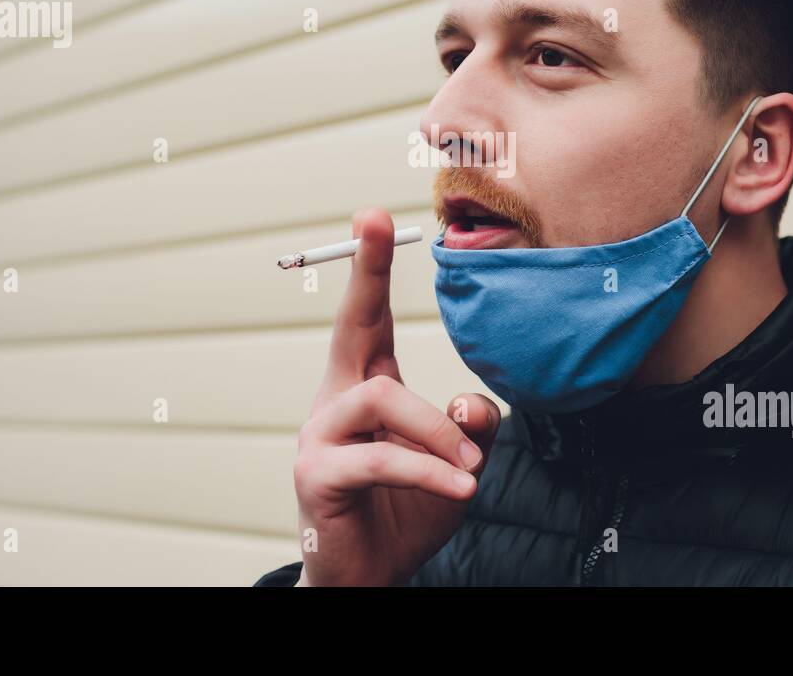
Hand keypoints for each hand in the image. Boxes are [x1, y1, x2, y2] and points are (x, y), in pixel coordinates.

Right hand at [292, 208, 500, 585]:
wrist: (369, 577)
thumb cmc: (407, 511)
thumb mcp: (455, 463)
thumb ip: (470, 427)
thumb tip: (473, 400)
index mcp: (366, 387)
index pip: (370, 318)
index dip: (372, 268)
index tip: (373, 215)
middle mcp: (336, 401)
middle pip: (350, 325)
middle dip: (365, 270)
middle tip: (372, 221)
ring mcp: (320, 436)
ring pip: (382, 397)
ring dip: (436, 430)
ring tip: (469, 467)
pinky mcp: (319, 475)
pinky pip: (383, 457)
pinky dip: (429, 469)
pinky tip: (461, 486)